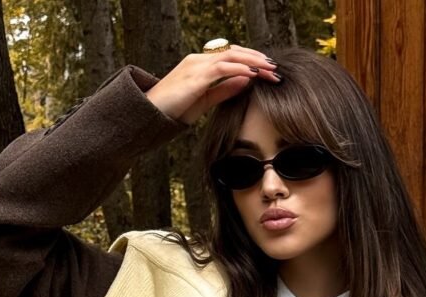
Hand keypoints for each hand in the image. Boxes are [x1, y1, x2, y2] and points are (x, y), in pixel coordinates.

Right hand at [144, 45, 280, 124]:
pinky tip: (253, 75)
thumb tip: (246, 82)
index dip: (252, 62)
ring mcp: (196, 65)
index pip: (231, 57)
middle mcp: (199, 60)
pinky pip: (221, 68)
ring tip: (270, 70)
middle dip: (257, 60)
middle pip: (234, 53)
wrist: (149, 115)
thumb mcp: (204, 101)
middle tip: (276, 69)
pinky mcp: (194, 76)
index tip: (269, 71)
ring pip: (231, 57)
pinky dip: (239, 69)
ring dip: (253, 62)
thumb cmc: (174, 110)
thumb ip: (224, 90)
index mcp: (201, 65)